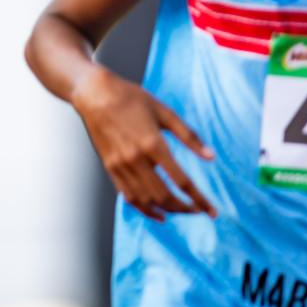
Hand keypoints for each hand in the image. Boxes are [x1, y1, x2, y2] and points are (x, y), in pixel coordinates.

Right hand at [71, 65, 216, 221]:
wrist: (95, 94)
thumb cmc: (130, 98)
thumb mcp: (165, 112)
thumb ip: (189, 136)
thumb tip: (211, 156)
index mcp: (153, 143)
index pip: (181, 181)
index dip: (199, 200)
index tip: (211, 211)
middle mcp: (136, 158)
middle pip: (164, 196)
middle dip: (184, 208)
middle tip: (197, 210)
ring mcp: (120, 165)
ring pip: (146, 200)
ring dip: (166, 210)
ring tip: (179, 211)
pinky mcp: (110, 167)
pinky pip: (128, 196)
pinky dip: (144, 209)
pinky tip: (157, 212)